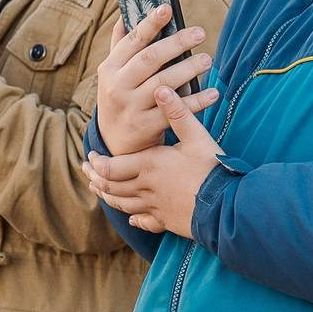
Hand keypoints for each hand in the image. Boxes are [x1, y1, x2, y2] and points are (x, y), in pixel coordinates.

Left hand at [83, 85, 222, 236]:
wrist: (225, 204)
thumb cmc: (211, 169)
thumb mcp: (196, 136)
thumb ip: (178, 112)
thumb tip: (161, 89)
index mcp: (149, 165)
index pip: (111, 167)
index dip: (98, 163)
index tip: (91, 156)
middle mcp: (146, 188)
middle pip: (111, 187)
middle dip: (96, 179)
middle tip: (87, 172)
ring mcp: (155, 207)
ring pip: (123, 205)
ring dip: (107, 197)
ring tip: (98, 190)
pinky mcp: (166, 221)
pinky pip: (144, 222)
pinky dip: (134, 219)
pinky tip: (133, 219)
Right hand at [96, 7, 211, 155]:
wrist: (113, 144)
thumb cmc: (120, 98)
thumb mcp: (112, 73)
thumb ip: (120, 44)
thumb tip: (126, 13)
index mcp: (110, 68)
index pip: (132, 41)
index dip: (150, 23)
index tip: (167, 8)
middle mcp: (117, 86)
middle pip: (150, 59)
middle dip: (176, 43)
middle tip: (200, 33)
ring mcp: (130, 107)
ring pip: (164, 83)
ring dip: (188, 69)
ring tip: (208, 59)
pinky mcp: (145, 127)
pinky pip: (175, 111)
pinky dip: (197, 102)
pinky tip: (214, 93)